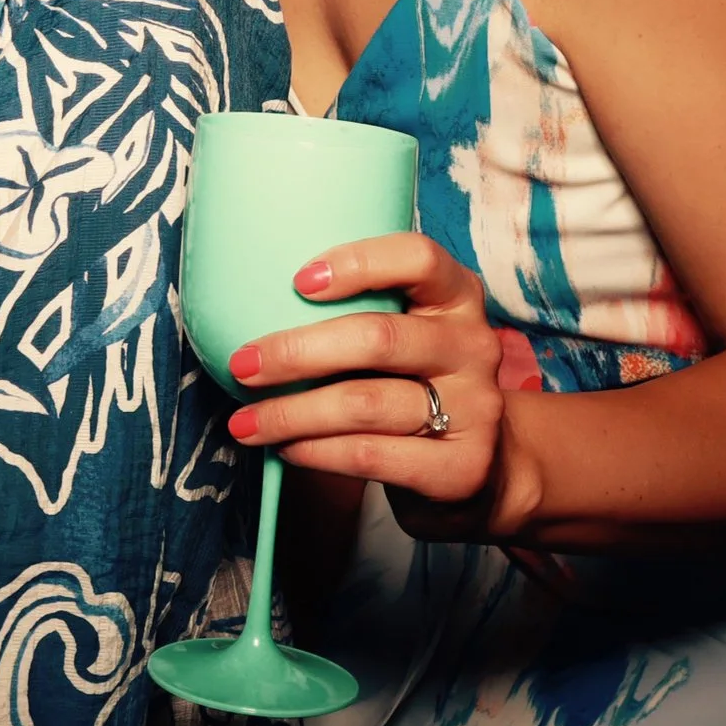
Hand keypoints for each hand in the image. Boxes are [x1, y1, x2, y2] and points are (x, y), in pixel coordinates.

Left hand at [225, 234, 517, 539]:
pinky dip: (315, 451)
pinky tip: (285, 448)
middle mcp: (473, 346)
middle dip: (296, 352)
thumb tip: (250, 307)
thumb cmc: (415, 383)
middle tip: (242, 366)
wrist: (483, 467)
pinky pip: (371, 454)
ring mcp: (474, 409)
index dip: (358, 262)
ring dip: (291, 413)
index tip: (298, 282)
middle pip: (378, 338)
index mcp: (457, 296)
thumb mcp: (405, 333)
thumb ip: (359, 311)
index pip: (419, 258)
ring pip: (365, 403)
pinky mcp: (461, 467)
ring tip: (245, 422)